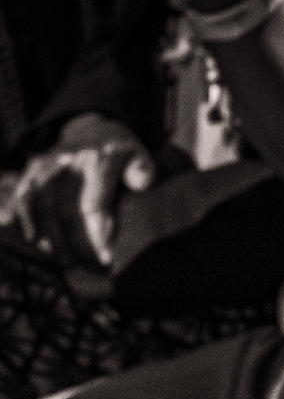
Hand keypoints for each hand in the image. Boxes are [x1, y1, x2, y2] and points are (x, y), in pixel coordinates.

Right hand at [2, 116, 147, 266]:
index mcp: (100, 159)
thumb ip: (144, 170)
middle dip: (75, 244)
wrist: (95, 130)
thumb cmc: (123, 155)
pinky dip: (26, 221)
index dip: (98, 235)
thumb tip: (141, 183)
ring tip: (66, 261)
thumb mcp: (141, 156)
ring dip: (50, 238)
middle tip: (88, 267)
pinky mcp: (33, 168)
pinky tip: (35, 241)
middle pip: (64, 211)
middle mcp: (69, 160)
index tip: (106, 259)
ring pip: (41, 207)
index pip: (93, 205)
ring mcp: (48, 163)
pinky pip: (24, 197)